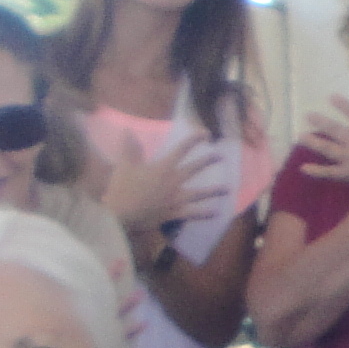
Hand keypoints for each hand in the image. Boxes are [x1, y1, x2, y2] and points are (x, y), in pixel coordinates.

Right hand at [101, 129, 226, 240]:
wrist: (121, 216)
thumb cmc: (122, 190)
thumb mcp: (125, 166)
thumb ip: (130, 148)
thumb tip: (129, 131)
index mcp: (164, 167)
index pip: (182, 149)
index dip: (195, 140)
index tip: (205, 134)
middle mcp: (174, 181)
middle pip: (196, 168)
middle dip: (209, 161)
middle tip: (221, 156)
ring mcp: (176, 199)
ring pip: (200, 193)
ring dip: (214, 191)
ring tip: (227, 189)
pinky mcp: (174, 214)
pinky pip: (192, 213)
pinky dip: (204, 213)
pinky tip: (215, 213)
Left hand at [301, 94, 348, 188]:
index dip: (343, 105)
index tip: (331, 97)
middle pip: (335, 129)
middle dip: (321, 121)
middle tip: (308, 115)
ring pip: (328, 148)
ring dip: (314, 142)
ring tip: (300, 136)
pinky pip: (330, 172)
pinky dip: (316, 170)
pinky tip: (303, 168)